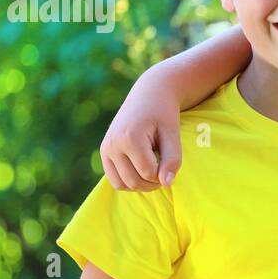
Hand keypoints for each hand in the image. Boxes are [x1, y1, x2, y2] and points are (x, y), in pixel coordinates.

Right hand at [99, 72, 181, 190]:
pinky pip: (115, 180)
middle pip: (133, 182)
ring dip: (141, 184)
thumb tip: (166, 184)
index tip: (171, 163)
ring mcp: (105, 149)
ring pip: (122, 185)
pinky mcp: (104, 152)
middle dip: (152, 182)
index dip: (164, 174)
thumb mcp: (173, 134)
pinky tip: (143, 169)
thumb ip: (172, 159)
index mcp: (129, 138)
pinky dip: (129, 181)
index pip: (148, 172)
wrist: (149, 94)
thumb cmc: (164, 114)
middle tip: (165, 170)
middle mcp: (112, 144)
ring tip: (155, 169)